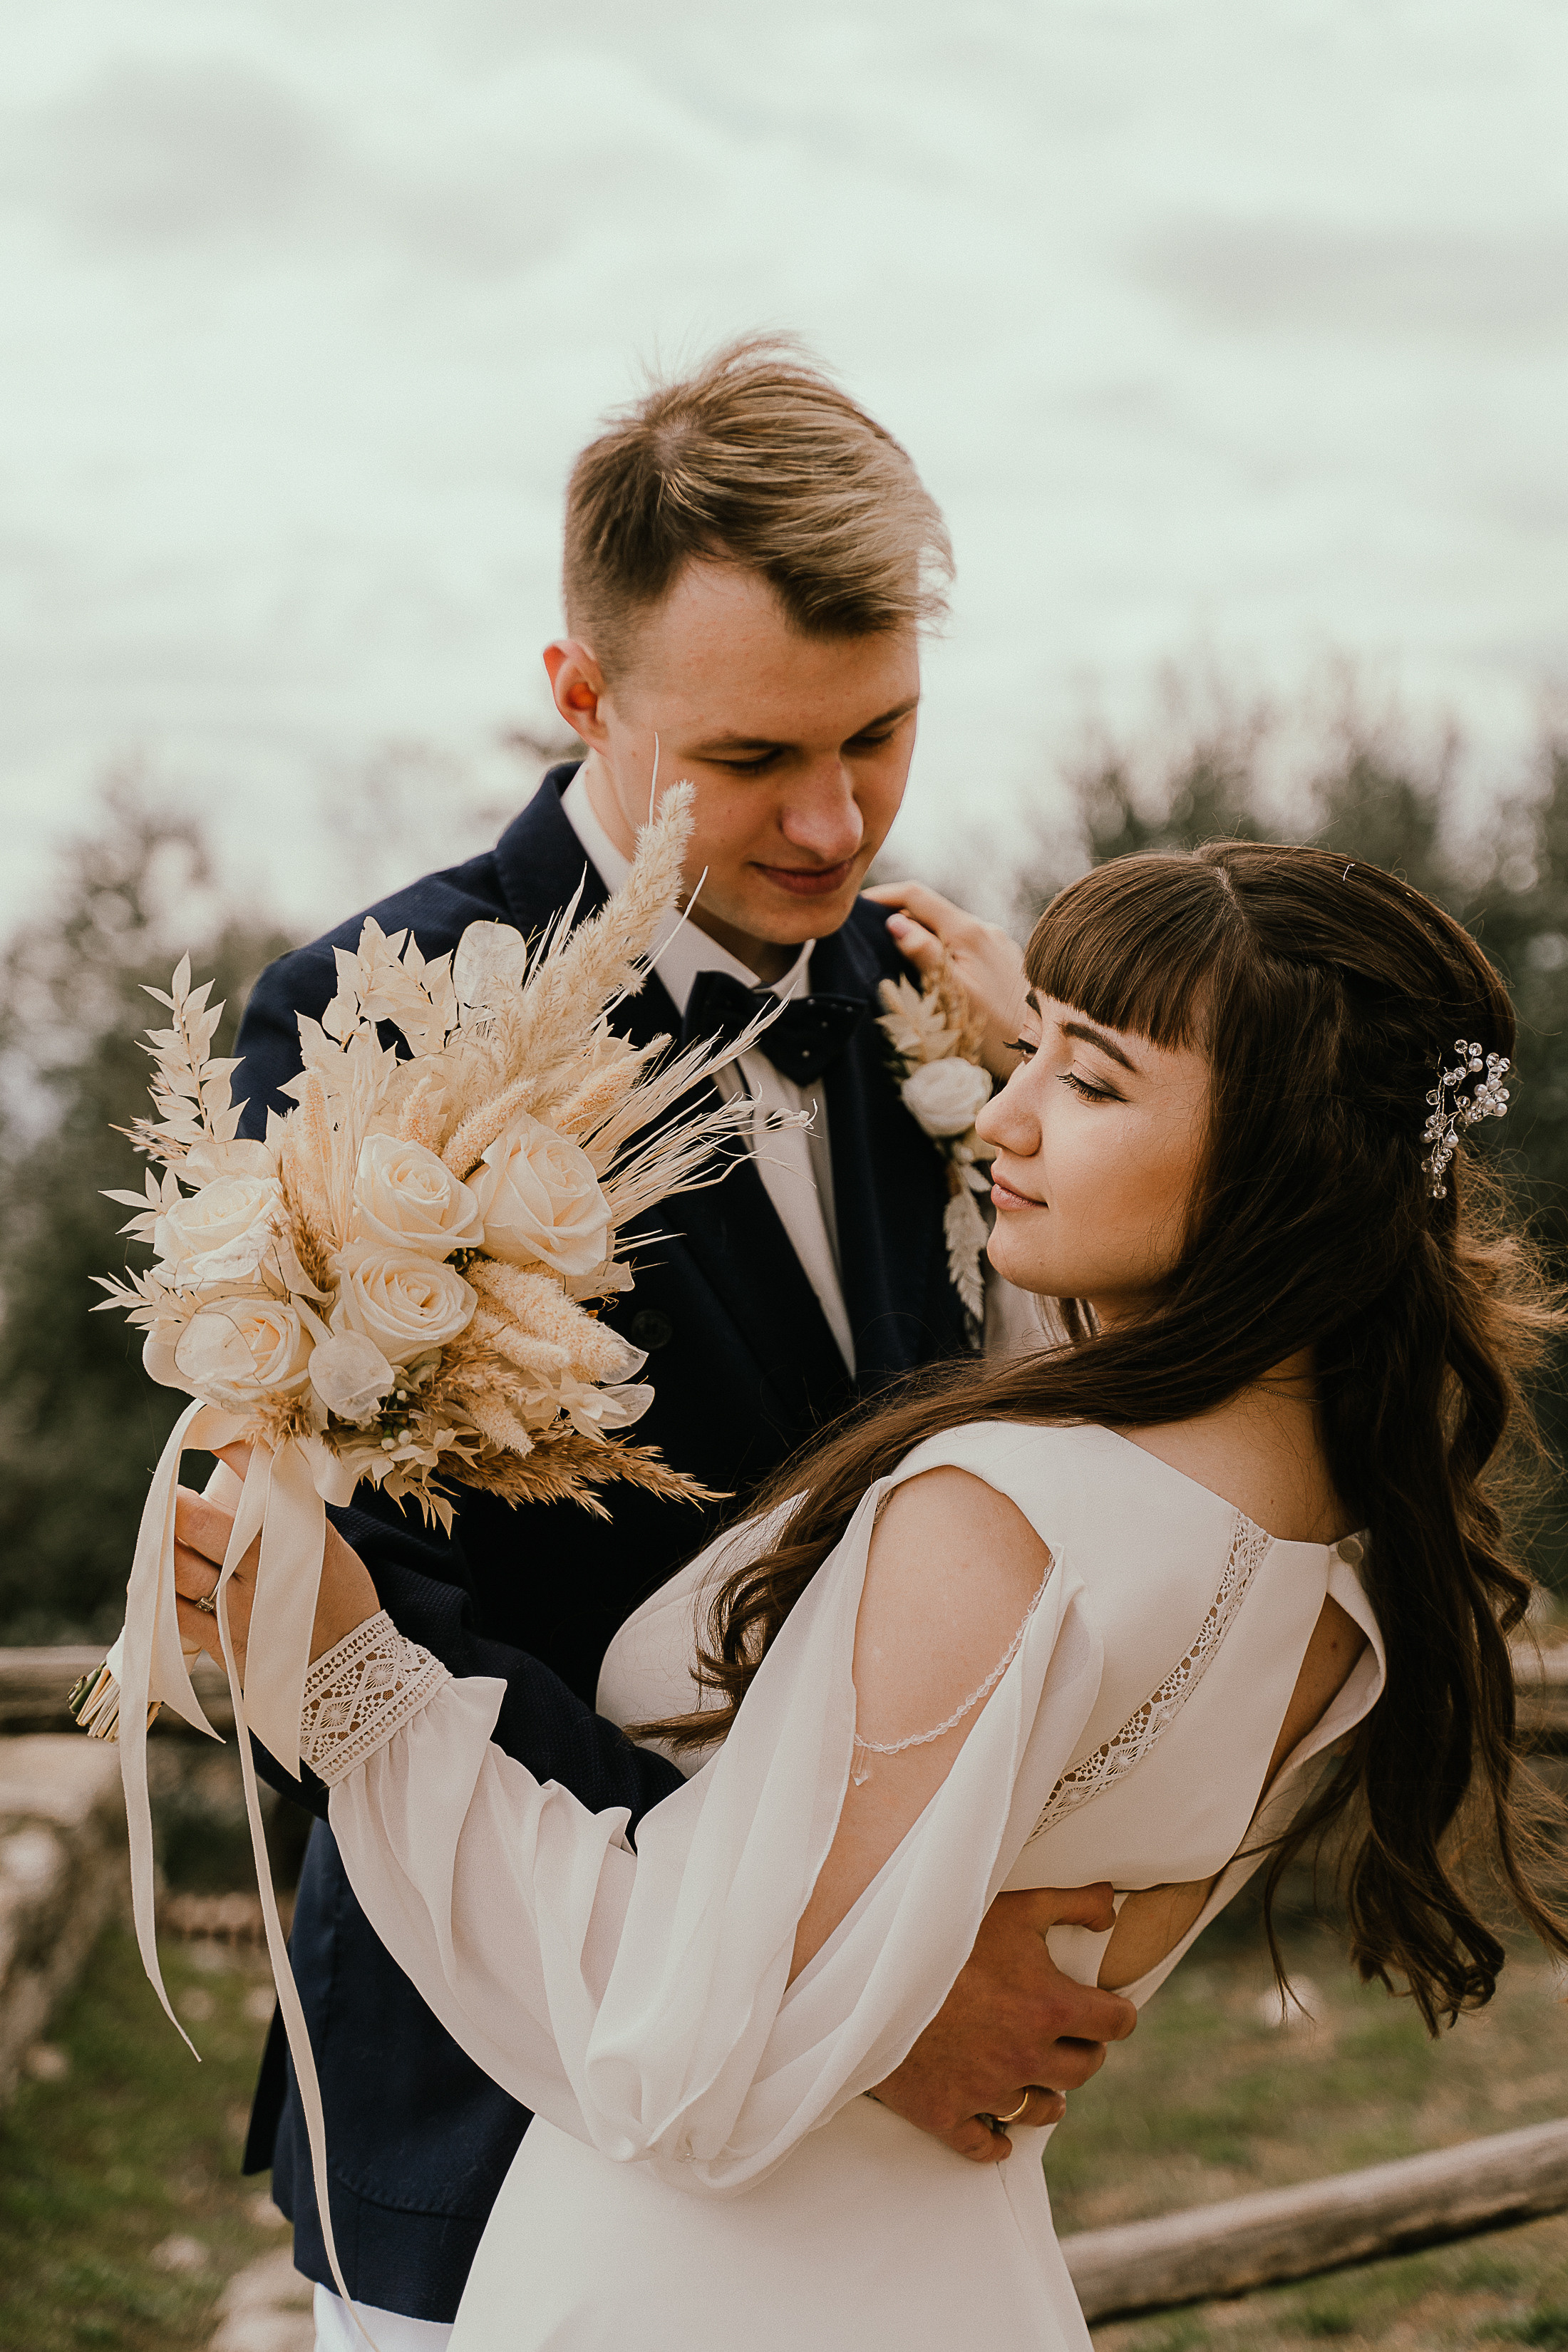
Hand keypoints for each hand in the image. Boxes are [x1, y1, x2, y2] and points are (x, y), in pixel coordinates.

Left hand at [172, 1442, 379, 1682]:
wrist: (351, 1667)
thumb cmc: (341, 1598)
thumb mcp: (327, 1545)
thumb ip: (291, 1511)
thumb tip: (259, 1465)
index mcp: (291, 1541)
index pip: (253, 1484)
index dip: (230, 1455)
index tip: (216, 1440)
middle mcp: (261, 1571)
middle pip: (196, 1525)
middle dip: (177, 1504)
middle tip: (173, 1496)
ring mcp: (237, 1610)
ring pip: (177, 1569)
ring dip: (164, 1547)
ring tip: (166, 1537)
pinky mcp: (222, 1643)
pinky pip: (175, 1614)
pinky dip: (163, 1592)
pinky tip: (161, 1580)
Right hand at [862, 880, 1029, 1080]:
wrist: (1047, 1047)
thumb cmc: (996, 1030)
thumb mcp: (952, 994)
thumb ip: (924, 954)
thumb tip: (894, 922)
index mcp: (967, 932)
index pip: (915, 895)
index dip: (881, 896)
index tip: (854, 907)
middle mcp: (983, 928)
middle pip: (929, 910)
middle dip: (896, 918)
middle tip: (863, 937)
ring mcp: (995, 942)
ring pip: (946, 928)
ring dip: (919, 935)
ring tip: (893, 958)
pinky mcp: (1002, 958)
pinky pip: (962, 944)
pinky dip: (940, 950)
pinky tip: (932, 974)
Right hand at [868, 1884, 1136, 2164]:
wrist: (868, 1968)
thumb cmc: (947, 1930)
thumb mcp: (1014, 1905)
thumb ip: (1071, 1904)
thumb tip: (1112, 1909)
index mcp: (1050, 2007)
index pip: (1115, 2024)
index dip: (1117, 2013)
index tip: (1110, 2009)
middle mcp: (1027, 2057)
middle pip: (1083, 2068)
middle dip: (1084, 2049)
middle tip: (1071, 2036)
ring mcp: (985, 2091)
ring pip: (1042, 2110)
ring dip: (1049, 2096)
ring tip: (1044, 2084)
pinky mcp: (945, 2113)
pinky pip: (983, 2145)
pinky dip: (995, 2142)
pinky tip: (998, 2135)